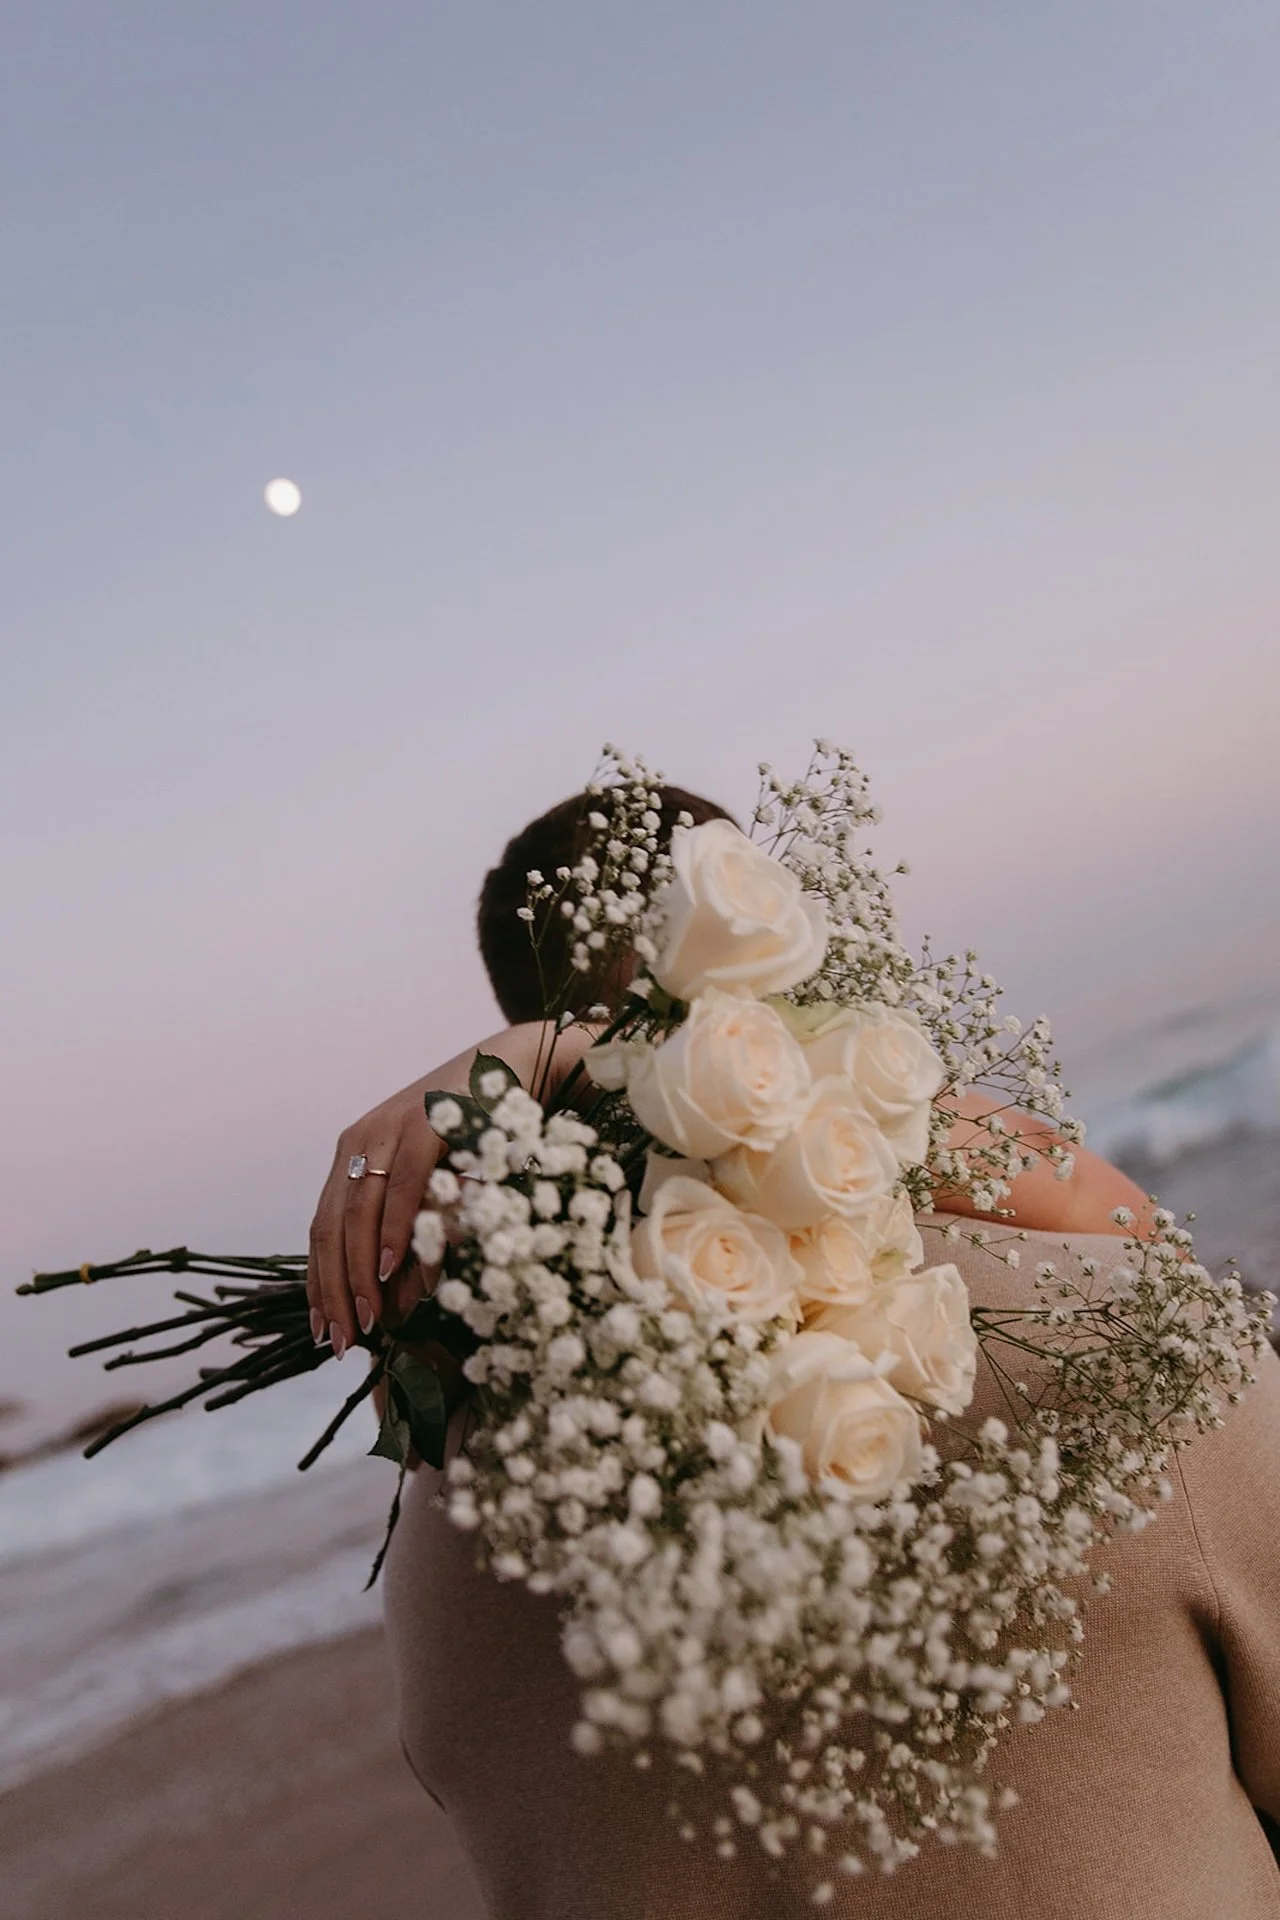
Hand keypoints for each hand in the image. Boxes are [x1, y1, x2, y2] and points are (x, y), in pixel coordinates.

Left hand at [305, 1022, 594, 1356]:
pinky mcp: (422, 1125)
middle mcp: (359, 1140)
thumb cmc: (475, 1130)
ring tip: (369, 1318)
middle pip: (330, 1227)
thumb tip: (395, 1299)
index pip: (322, 1229)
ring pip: (357, 1212)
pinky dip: (392, 1231)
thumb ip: (410, 1229)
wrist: (511, 1064)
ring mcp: (388, 1129)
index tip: (324, 1332)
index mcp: (353, 1153)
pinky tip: (390, 1269)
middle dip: (334, 1290)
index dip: (319, 1284)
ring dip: (360, 1272)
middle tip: (343, 1343)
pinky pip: (400, 1187)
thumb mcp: (433, 1183)